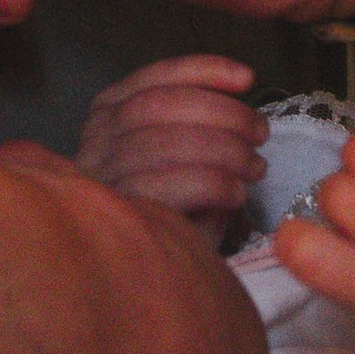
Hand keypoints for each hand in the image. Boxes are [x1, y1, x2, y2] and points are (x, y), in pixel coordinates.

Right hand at [73, 53, 261, 245]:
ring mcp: (101, 180)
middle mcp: (94, 143)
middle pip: (158, 105)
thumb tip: (240, 102)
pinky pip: (172, 185)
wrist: (149, 282)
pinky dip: (214, 183)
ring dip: (225, 149)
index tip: (247, 78)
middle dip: (222, 112)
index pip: (152, 79)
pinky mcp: (119, 217)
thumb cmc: (172, 213)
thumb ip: (196, 124)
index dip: (203, 71)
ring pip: (166, 141)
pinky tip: (236, 194)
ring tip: (255, 168)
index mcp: (106, 117)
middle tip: (259, 134)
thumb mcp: (180, 158)